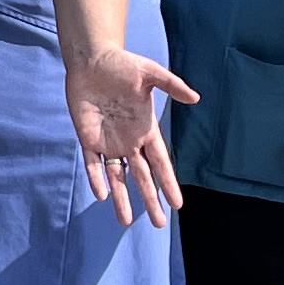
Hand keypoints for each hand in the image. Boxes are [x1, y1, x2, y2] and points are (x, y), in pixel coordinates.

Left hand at [65, 46, 196, 226]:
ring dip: (121, 198)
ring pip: (117, 177)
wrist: (92, 60)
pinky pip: (92, 163)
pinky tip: (101, 195)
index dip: (168, 183)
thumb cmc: (122, 65)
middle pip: (142, 177)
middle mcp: (129, 141)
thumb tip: (196, 98)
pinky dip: (96, 178)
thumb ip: (172, 86)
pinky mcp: (87, 137)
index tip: (178, 204)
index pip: (161, 163)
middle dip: (151, 200)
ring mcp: (108, 142)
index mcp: (146, 130)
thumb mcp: (150, 74)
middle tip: (160, 224)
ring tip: (125, 221)